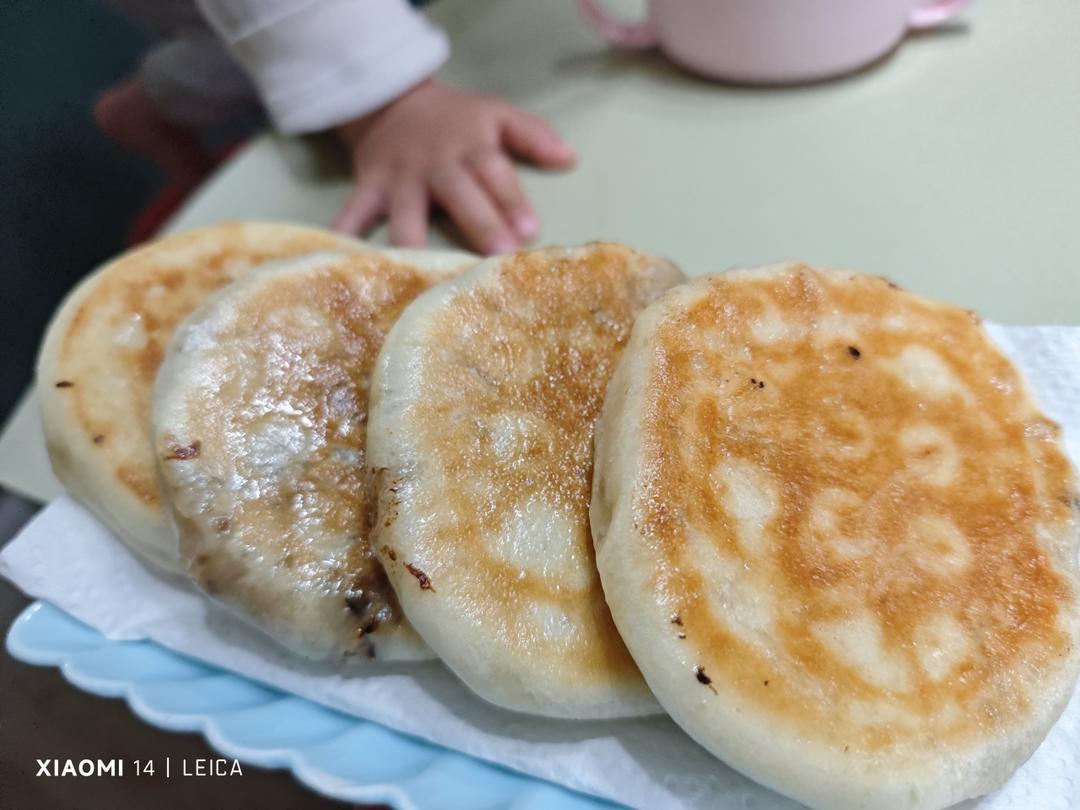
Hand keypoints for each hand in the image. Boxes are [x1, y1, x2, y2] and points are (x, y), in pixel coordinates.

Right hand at [333, 80, 575, 254]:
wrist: (391, 100)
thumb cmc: (454, 120)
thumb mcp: (495, 114)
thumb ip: (532, 136)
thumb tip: (571, 158)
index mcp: (472, 147)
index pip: (497, 174)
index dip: (513, 202)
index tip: (530, 232)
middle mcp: (436, 166)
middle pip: (459, 196)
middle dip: (478, 225)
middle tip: (497, 256)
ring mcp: (399, 180)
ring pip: (406, 217)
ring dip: (415, 246)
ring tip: (424, 285)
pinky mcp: (368, 189)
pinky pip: (353, 216)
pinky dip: (346, 240)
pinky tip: (346, 270)